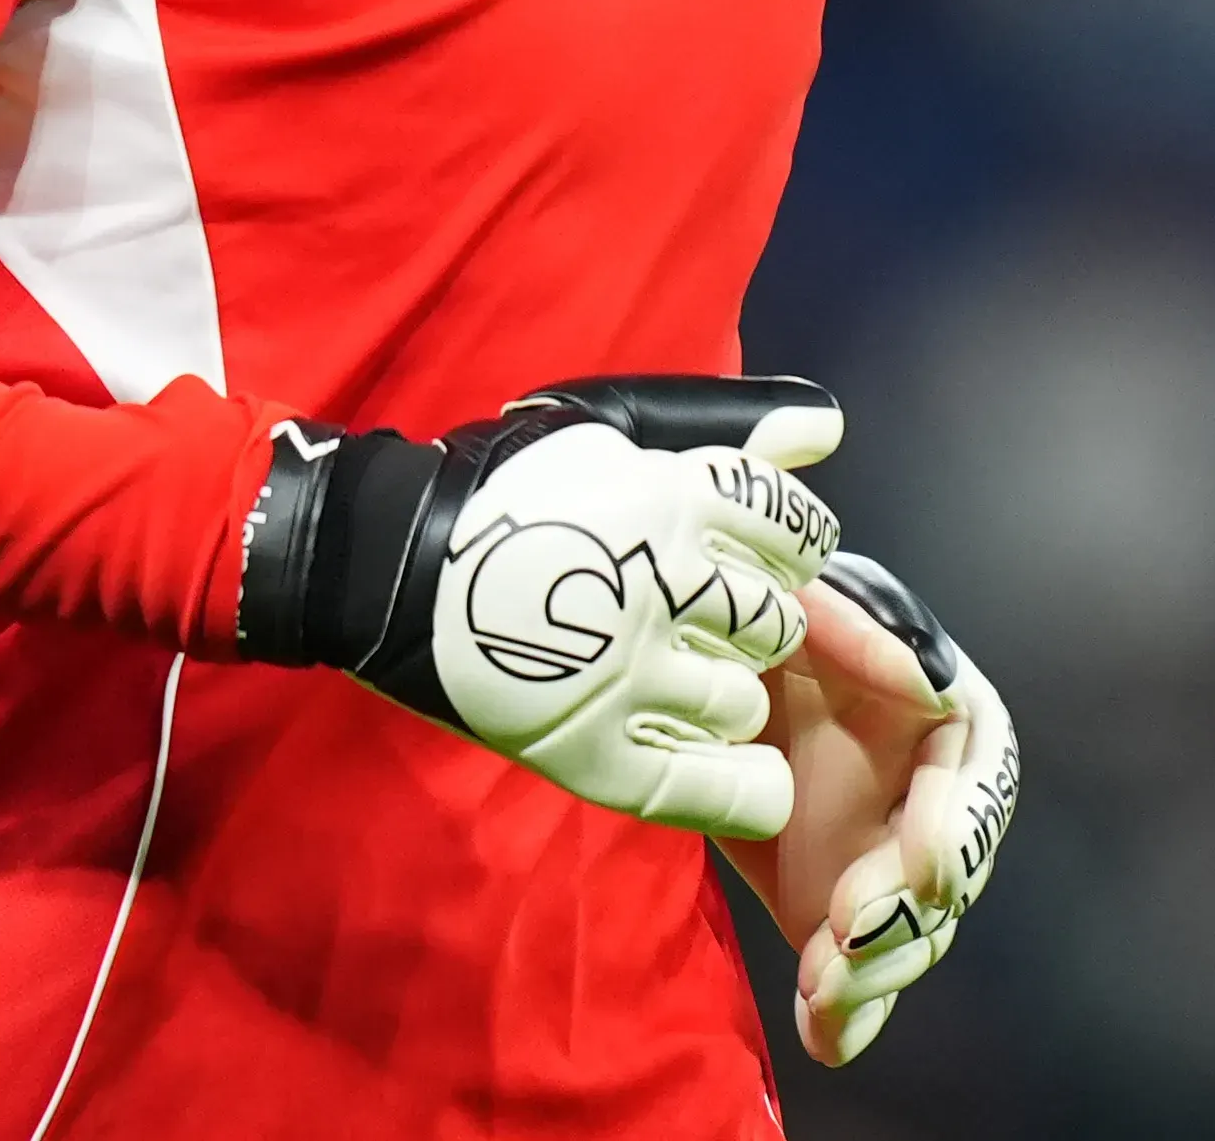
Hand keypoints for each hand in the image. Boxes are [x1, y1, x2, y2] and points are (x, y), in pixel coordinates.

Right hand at [235, 374, 845, 836]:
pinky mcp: (602, 757)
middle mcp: (666, 586)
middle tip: (698, 625)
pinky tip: (713, 760)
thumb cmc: (502, 490)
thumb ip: (727, 428)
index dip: (782, 549)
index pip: (797, 531)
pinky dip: (740, 784)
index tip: (743, 559)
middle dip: (750, 624)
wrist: (388, 568)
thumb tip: (826, 424)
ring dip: (725, 698)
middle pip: (777, 622)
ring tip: (673, 685)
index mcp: (675, 499)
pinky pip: (724, 788)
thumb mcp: (611, 430)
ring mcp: (634, 677)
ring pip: (747, 703)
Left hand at [724, 554, 1021, 1063]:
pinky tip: (825, 1033)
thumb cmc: (759, 624)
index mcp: (944, 715)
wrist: (691, 678)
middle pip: (950, 874)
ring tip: (821, 989)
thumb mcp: (795, 602)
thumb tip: (931, 685)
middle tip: (852, 932)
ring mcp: (886, 860)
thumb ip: (856, 625)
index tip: (927, 869)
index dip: (956, 829)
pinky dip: (847, 1013)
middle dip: (910, 916)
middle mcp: (929, 796)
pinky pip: (859, 974)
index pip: (978, 780)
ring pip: (911, 934)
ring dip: (874, 970)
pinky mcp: (840, 911)